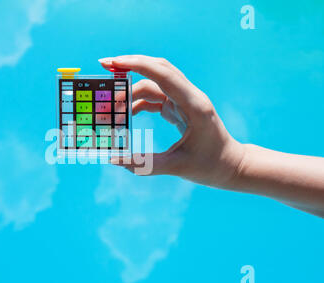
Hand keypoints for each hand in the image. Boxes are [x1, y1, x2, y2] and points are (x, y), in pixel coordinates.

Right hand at [100, 55, 245, 188]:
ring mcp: (184, 100)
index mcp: (194, 105)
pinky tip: (125, 113)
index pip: (163, 74)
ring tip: (111, 105)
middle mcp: (189, 96)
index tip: (112, 63)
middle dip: (130, 64)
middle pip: (158, 68)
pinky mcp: (179, 107)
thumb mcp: (178, 167)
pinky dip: (138, 101)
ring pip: (154, 83)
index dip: (137, 65)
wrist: (231, 165)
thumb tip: (115, 160)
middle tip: (104, 65)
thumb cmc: (210, 165)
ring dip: (131, 89)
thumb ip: (145, 165)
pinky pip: (155, 96)